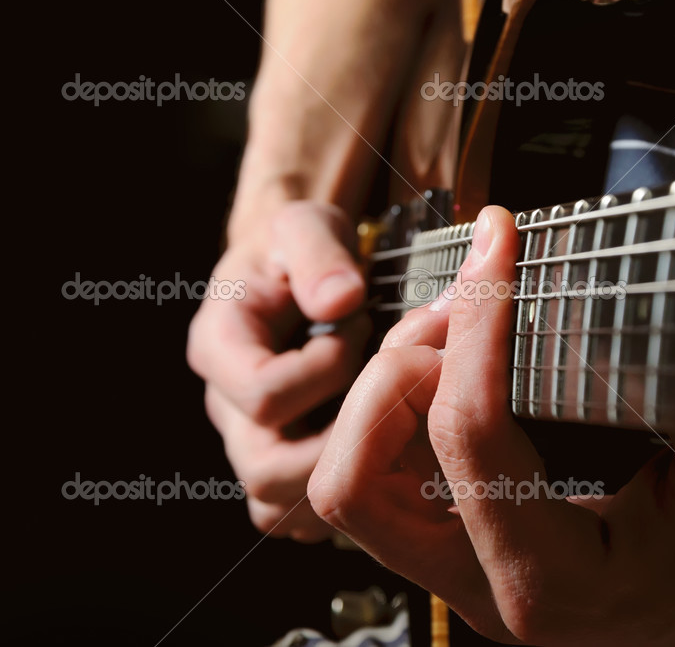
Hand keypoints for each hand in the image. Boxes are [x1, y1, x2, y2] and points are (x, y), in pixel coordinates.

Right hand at [188, 201, 369, 541]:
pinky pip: (293, 519)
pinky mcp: (277, 463)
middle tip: (385, 395)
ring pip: (277, 507)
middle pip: (264, 470)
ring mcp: (249, 441)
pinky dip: (336, 505)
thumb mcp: (307, 224)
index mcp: (220, 347)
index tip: (362, 324)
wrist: (294, 267)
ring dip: (342, 478)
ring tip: (386, 425)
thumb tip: (342, 302)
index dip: (327, 369)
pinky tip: (378, 456)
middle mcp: (226, 406)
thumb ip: (320, 255)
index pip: (263, 394)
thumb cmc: (298, 246)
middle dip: (340, 441)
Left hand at [308, 207, 674, 644]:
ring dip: (395, 390)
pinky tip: (475, 359)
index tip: (503, 245)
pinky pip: (406, 479)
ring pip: (365, 480)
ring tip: (465, 324)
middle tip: (469, 303)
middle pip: (358, 477)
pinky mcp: (502, 548)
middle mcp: (498, 588)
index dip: (480, 320)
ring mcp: (490, 572)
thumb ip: (648, 369)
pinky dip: (417, 409)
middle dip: (397, 372)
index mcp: (552, 580)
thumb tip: (579, 280)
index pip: (466, 431)